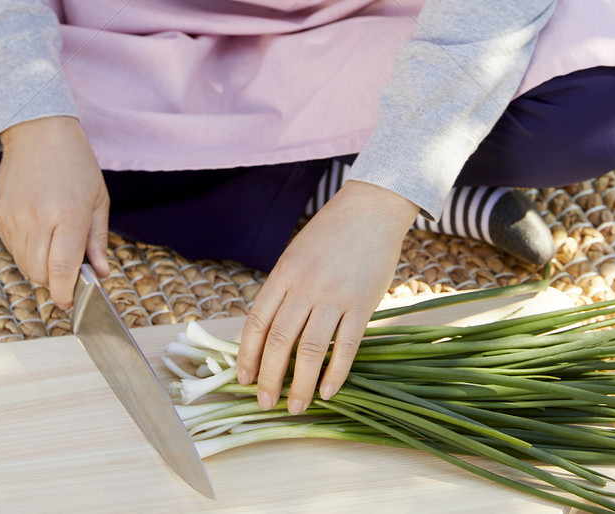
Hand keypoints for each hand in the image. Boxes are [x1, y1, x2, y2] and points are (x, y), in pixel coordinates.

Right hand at [0, 115, 110, 308]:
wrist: (38, 132)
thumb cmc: (75, 162)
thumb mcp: (98, 198)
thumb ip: (98, 240)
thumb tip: (101, 272)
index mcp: (69, 214)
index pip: (62, 269)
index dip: (65, 292)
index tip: (70, 299)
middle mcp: (39, 218)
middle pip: (40, 274)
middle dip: (54, 280)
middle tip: (67, 268)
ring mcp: (16, 217)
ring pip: (24, 265)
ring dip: (40, 267)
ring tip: (53, 244)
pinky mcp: (1, 215)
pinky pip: (12, 249)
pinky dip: (26, 252)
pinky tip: (38, 232)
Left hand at [236, 180, 417, 413]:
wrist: (371, 209)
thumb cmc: (331, 233)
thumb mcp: (296, 255)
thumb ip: (285, 289)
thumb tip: (269, 332)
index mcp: (284, 273)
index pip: (258, 321)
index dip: (247, 354)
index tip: (243, 378)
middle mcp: (305, 286)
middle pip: (280, 340)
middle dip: (269, 377)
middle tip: (265, 402)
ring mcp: (334, 296)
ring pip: (311, 350)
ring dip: (300, 384)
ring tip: (295, 406)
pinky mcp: (362, 304)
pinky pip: (346, 346)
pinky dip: (336, 373)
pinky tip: (328, 392)